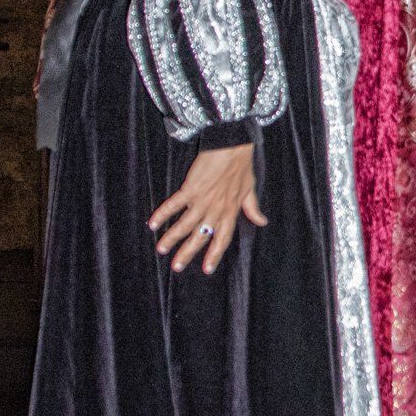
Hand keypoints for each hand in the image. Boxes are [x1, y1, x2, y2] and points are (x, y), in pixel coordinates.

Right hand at [149, 144, 266, 275]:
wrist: (233, 146)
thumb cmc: (241, 165)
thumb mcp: (250, 189)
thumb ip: (252, 208)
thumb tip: (262, 222)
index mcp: (230, 212)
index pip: (222, 238)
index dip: (214, 254)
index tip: (207, 269)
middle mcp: (215, 210)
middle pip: (200, 237)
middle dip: (188, 253)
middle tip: (177, 267)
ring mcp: (202, 200)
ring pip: (185, 225)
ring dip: (172, 238)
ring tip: (161, 249)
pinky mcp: (191, 188)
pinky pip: (175, 204)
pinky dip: (163, 214)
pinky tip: (153, 223)